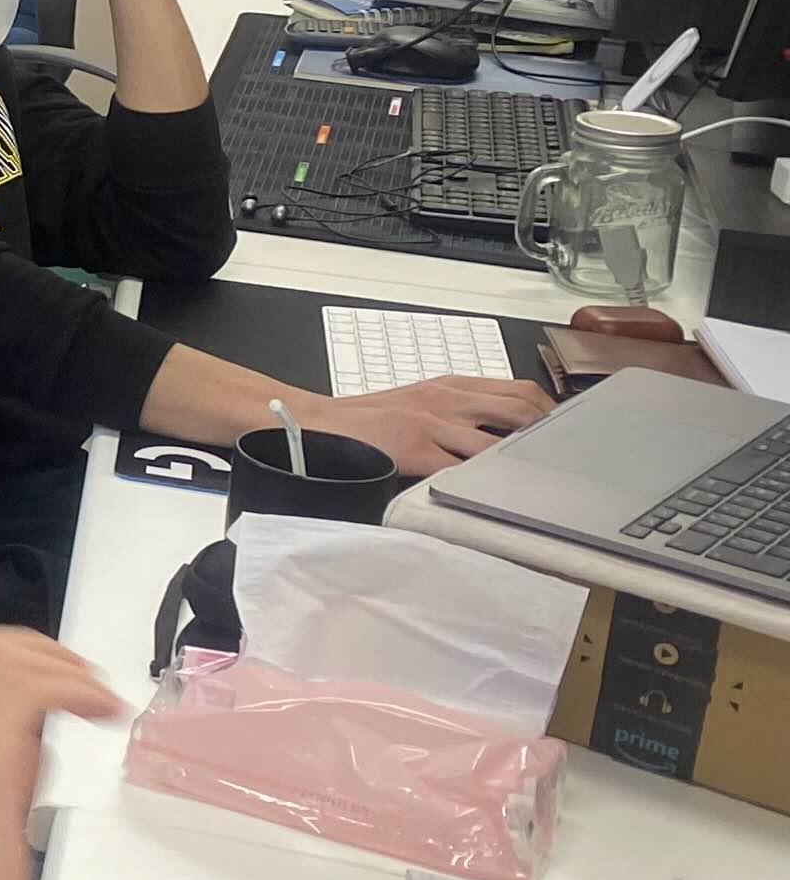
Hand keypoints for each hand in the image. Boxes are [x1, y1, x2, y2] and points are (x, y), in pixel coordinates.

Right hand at [0, 625, 124, 879]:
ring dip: (63, 669)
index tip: (54, 679)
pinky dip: (76, 690)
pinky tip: (102, 712)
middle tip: (84, 679)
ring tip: (101, 698)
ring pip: (5, 659)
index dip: (9, 655)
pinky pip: (34, 692)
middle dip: (38, 650)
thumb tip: (29, 738)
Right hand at [296, 374, 550, 477]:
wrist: (317, 423)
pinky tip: (496, 494)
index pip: (517, 389)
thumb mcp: (418, 401)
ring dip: (521, 463)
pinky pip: (461, 469)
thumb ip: (457, 410)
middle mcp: (447, 399)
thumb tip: (502, 431)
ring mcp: (432, 424)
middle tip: (561, 458)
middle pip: (519, 409)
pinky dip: (483, 483)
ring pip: (497, 441)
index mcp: (449, 386)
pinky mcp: (416, 450)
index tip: (564, 431)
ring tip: (539, 481)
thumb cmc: (366, 419)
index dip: (549, 410)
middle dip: (547, 434)